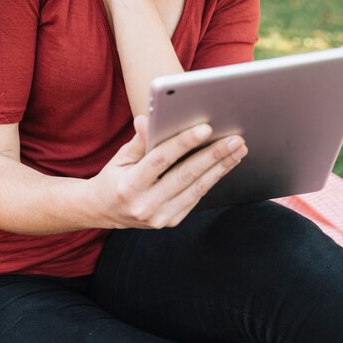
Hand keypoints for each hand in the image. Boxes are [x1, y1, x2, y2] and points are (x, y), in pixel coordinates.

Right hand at [88, 115, 246, 229]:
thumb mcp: (120, 157)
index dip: (183, 143)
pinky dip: (212, 180)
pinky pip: (196, 198)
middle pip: (185, 175)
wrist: (104, 210)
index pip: (160, 160)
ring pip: (196, 188)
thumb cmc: (114, 177)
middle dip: (213, 155)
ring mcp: (159, 217)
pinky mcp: (170, 222)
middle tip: (235, 139)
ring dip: (220, 168)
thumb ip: (138, 141)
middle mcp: (144, 205)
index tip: (206, 128)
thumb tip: (147, 120)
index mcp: (128, 186)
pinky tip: (225, 165)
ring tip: (238, 150)